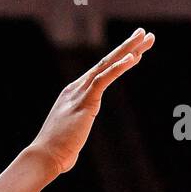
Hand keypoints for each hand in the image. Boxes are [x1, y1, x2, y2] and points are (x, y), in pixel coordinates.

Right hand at [30, 28, 153, 175]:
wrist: (44, 156)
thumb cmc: (56, 154)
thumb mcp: (69, 140)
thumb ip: (74, 138)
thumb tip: (72, 152)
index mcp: (74, 95)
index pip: (100, 73)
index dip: (119, 60)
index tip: (136, 52)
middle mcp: (77, 89)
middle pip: (106, 62)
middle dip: (127, 47)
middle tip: (145, 34)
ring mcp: (80, 93)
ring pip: (107, 64)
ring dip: (128, 49)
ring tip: (145, 37)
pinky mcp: (84, 102)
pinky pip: (103, 79)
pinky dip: (118, 68)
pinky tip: (132, 58)